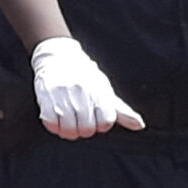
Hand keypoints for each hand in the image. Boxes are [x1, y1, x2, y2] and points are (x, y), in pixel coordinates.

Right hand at [28, 37, 143, 138]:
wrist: (59, 56)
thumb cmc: (85, 77)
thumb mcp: (105, 91)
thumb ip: (122, 111)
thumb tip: (140, 125)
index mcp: (99, 91)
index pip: (106, 122)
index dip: (100, 125)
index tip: (95, 119)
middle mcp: (83, 92)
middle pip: (87, 128)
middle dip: (83, 130)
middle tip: (79, 122)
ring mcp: (64, 94)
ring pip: (69, 128)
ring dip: (68, 131)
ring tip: (67, 123)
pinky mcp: (47, 95)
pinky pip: (51, 122)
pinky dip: (54, 126)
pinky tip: (56, 120)